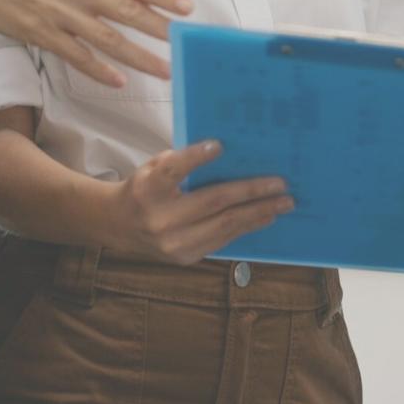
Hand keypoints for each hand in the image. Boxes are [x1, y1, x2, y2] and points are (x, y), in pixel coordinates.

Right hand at [0, 0, 193, 86]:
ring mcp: (60, 12)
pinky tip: (119, 82)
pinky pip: (78, 56)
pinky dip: (100, 70)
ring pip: (109, 39)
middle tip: (185, 45)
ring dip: (139, 57)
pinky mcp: (42, 34)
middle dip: (160, 30)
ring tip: (164, 70)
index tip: (187, 7)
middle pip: (127, 11)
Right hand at [105, 141, 293, 265]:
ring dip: (258, 213)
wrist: (120, 226)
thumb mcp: (154, 166)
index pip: (173, 170)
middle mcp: (160, 218)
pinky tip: (264, 216)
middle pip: (213, 201)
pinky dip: (246, 226)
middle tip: (281, 185)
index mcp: (148, 188)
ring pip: (225, 225)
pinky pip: (223, 240)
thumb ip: (182, 160)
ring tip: (283, 203)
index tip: (220, 145)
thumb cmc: (145, 188)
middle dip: (252, 192)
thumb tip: (227, 151)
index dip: (196, 157)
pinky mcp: (185, 257)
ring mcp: (173, 243)